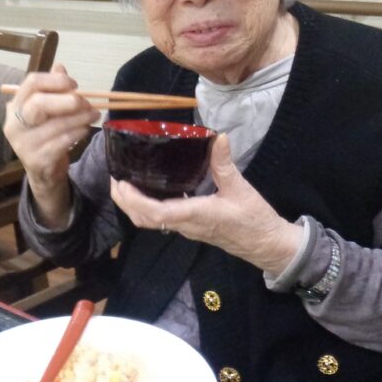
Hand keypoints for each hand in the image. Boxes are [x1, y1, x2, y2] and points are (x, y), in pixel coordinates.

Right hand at [3, 63, 99, 227]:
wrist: (44, 173)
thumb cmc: (47, 136)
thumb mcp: (48, 112)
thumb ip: (53, 89)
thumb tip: (59, 67)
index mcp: (15, 106)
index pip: (31, 83)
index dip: (55, 81)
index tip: (74, 84)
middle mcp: (14, 124)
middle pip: (39, 103)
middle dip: (67, 101)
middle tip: (86, 102)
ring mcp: (23, 144)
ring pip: (55, 124)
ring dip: (80, 118)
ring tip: (94, 114)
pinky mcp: (36, 160)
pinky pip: (62, 141)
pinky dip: (78, 133)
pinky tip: (85, 130)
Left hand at [110, 134, 303, 274]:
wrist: (266, 244)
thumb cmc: (255, 219)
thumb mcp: (241, 188)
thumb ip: (224, 163)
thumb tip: (217, 136)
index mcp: (195, 215)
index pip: (156, 213)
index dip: (134, 200)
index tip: (121, 183)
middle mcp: (185, 225)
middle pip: (144, 219)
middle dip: (125, 202)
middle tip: (114, 178)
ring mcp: (186, 228)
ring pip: (151, 221)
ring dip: (133, 205)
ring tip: (124, 183)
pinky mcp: (190, 227)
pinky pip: (162, 219)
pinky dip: (147, 206)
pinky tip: (148, 189)